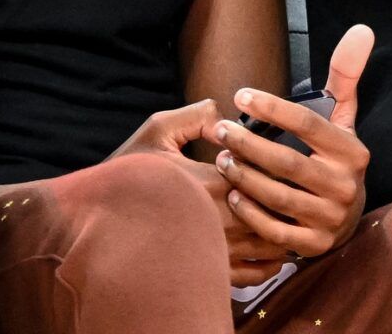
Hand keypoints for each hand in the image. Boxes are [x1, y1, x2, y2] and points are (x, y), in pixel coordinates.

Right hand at [108, 99, 281, 278]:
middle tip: (301, 191)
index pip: (262, 173)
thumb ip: (196, 116)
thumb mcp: (157, 131)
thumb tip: (227, 116)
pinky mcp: (204, 274)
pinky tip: (273, 256)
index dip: (276, 167)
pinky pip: (249, 276)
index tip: (283, 162)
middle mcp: (215, 220)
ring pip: (267, 244)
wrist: (90, 222)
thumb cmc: (125, 175)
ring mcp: (211, 251)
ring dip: (284, 232)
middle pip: (272, 210)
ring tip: (294, 221)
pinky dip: (268, 266)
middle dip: (288, 200)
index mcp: (208, 183)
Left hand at [213, 25, 373, 272]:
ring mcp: (330, 218)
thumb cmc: (333, 158)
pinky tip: (232, 195)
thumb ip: (345, 74)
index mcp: (352, 150)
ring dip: (243, 176)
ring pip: (277, 196)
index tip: (240, 95)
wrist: (345, 219)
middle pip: (287, 161)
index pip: (307, 123)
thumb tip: (362, 29)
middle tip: (220, 129)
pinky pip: (274, 230)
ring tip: (220, 157)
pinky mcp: (314, 245)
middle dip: (248, 144)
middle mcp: (345, 184)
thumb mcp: (342, 118)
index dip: (271, 108)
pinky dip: (250, 213)